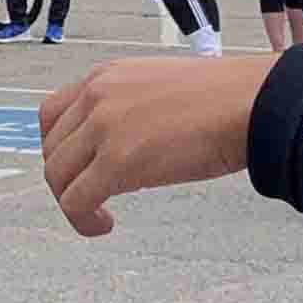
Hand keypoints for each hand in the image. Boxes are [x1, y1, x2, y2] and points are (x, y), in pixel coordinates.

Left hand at [41, 54, 270, 236]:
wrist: (250, 102)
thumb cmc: (224, 98)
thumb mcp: (160, 86)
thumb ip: (131, 106)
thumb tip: (126, 140)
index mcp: (106, 76)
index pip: (52, 114)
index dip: (59, 148)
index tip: (76, 167)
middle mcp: (96, 96)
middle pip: (52, 148)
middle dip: (66, 178)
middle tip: (90, 196)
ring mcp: (103, 127)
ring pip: (58, 176)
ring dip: (71, 202)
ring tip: (98, 215)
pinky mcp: (117, 161)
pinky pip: (76, 201)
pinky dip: (82, 221)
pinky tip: (103, 226)